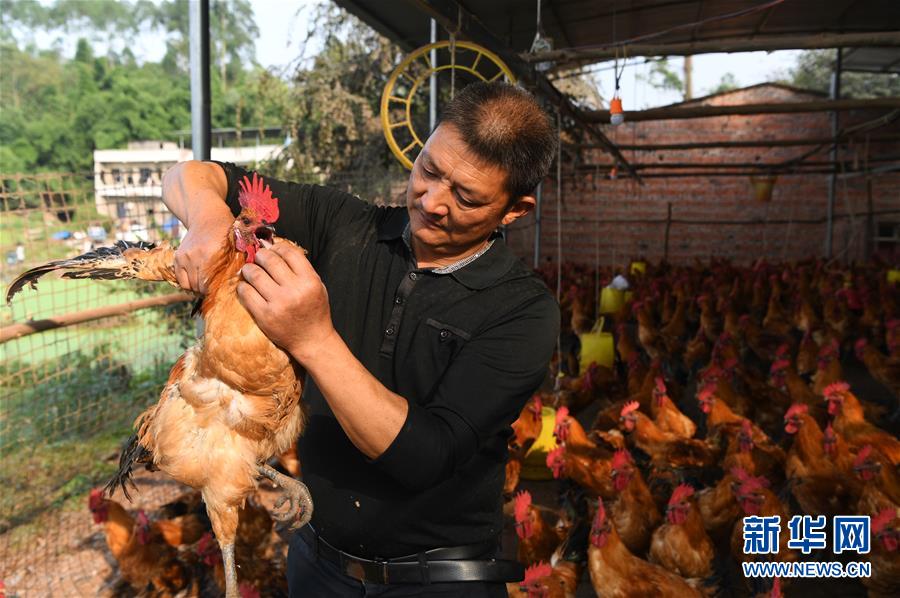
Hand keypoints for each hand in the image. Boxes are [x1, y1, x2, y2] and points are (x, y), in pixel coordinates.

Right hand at [173, 216, 230, 292]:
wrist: (207, 218)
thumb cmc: (226, 235)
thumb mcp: (235, 248)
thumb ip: (236, 267)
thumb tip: (239, 288)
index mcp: (211, 254)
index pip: (212, 284)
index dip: (218, 292)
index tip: (224, 293)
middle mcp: (195, 256)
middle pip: (201, 287)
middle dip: (209, 291)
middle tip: (217, 290)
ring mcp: (184, 257)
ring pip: (190, 286)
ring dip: (199, 288)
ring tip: (208, 285)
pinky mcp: (177, 257)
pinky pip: (181, 280)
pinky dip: (188, 284)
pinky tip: (198, 281)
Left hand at [236, 243, 333, 361]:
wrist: (311, 339)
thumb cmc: (314, 310)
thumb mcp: (317, 286)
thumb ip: (300, 269)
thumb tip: (276, 249)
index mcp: (310, 281)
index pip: (289, 253)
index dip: (277, 247)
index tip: (272, 249)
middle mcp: (294, 290)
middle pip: (270, 260)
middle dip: (261, 255)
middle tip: (258, 257)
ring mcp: (278, 303)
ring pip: (255, 274)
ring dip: (249, 268)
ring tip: (249, 269)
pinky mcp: (264, 315)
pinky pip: (246, 293)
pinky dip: (243, 286)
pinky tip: (246, 286)